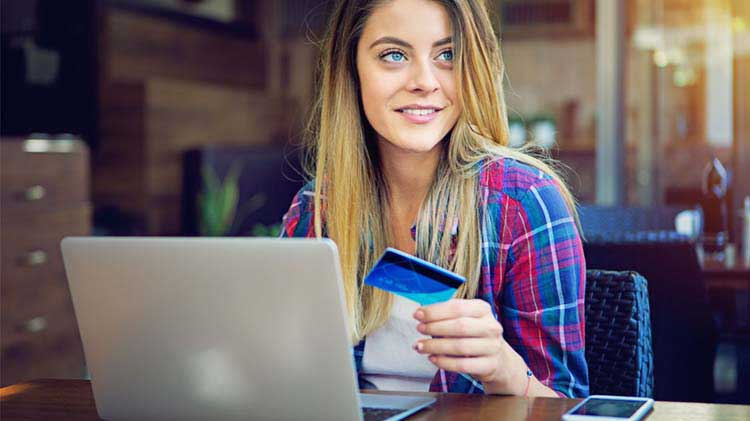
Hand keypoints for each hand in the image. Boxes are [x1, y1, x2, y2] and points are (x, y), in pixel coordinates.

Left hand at [412, 299, 526, 394]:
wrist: (499, 360)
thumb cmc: (474, 335)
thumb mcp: (466, 319)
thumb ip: (446, 315)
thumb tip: (421, 314)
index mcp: (483, 309)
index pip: (457, 307)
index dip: (435, 311)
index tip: (418, 315)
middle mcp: (491, 327)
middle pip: (459, 326)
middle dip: (434, 327)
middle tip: (419, 329)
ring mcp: (492, 347)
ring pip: (460, 346)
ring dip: (435, 346)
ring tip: (420, 346)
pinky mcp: (489, 365)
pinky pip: (463, 365)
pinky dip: (444, 362)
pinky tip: (433, 358)